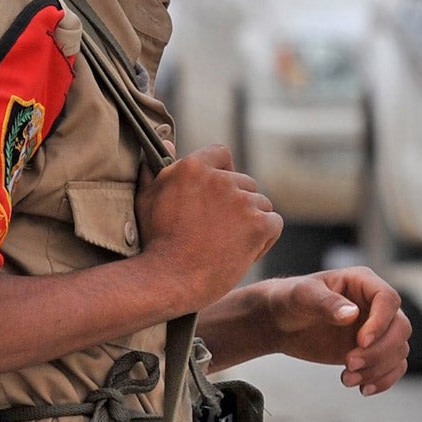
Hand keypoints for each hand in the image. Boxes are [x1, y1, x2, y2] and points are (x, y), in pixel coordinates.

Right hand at [133, 146, 281, 311]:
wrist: (168, 279)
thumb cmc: (155, 243)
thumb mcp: (147, 198)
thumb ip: (158, 168)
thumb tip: (168, 142)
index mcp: (193, 167)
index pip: (222, 155)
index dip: (224, 173)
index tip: (218, 196)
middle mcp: (220, 179)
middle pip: (246, 183)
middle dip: (238, 205)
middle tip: (220, 231)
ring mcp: (241, 201)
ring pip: (262, 205)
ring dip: (251, 222)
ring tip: (228, 245)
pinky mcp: (258, 225)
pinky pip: (274, 224)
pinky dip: (264, 239)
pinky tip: (244, 253)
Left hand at [264, 268, 410, 395]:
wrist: (282, 323)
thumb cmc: (291, 300)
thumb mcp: (302, 296)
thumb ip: (326, 303)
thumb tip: (352, 314)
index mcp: (363, 282)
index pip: (388, 300)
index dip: (380, 322)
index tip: (360, 342)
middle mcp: (376, 305)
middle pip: (400, 328)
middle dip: (379, 351)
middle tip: (348, 363)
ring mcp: (377, 329)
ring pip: (398, 350)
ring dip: (377, 369)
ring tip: (346, 378)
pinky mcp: (373, 350)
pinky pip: (393, 366)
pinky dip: (383, 380)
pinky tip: (363, 389)